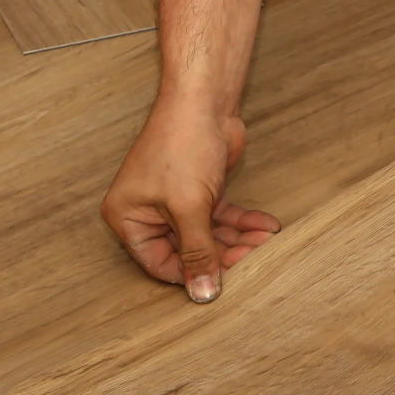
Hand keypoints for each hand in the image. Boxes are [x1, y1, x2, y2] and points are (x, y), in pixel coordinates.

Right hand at [101, 95, 280, 301]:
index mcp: (128, 218)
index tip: (224, 281)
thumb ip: (197, 252)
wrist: (204, 100)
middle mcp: (148, 213)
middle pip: (187, 251)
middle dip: (223, 255)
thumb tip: (201, 294)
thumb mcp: (188, 207)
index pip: (160, 264)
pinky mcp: (199, 191)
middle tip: (253, 256)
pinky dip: (243, 222)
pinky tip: (266, 226)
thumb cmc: (181, 145)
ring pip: (209, 236)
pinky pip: (221, 218)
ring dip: (239, 240)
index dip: (192, 274)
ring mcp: (175, 202)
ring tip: (265, 242)